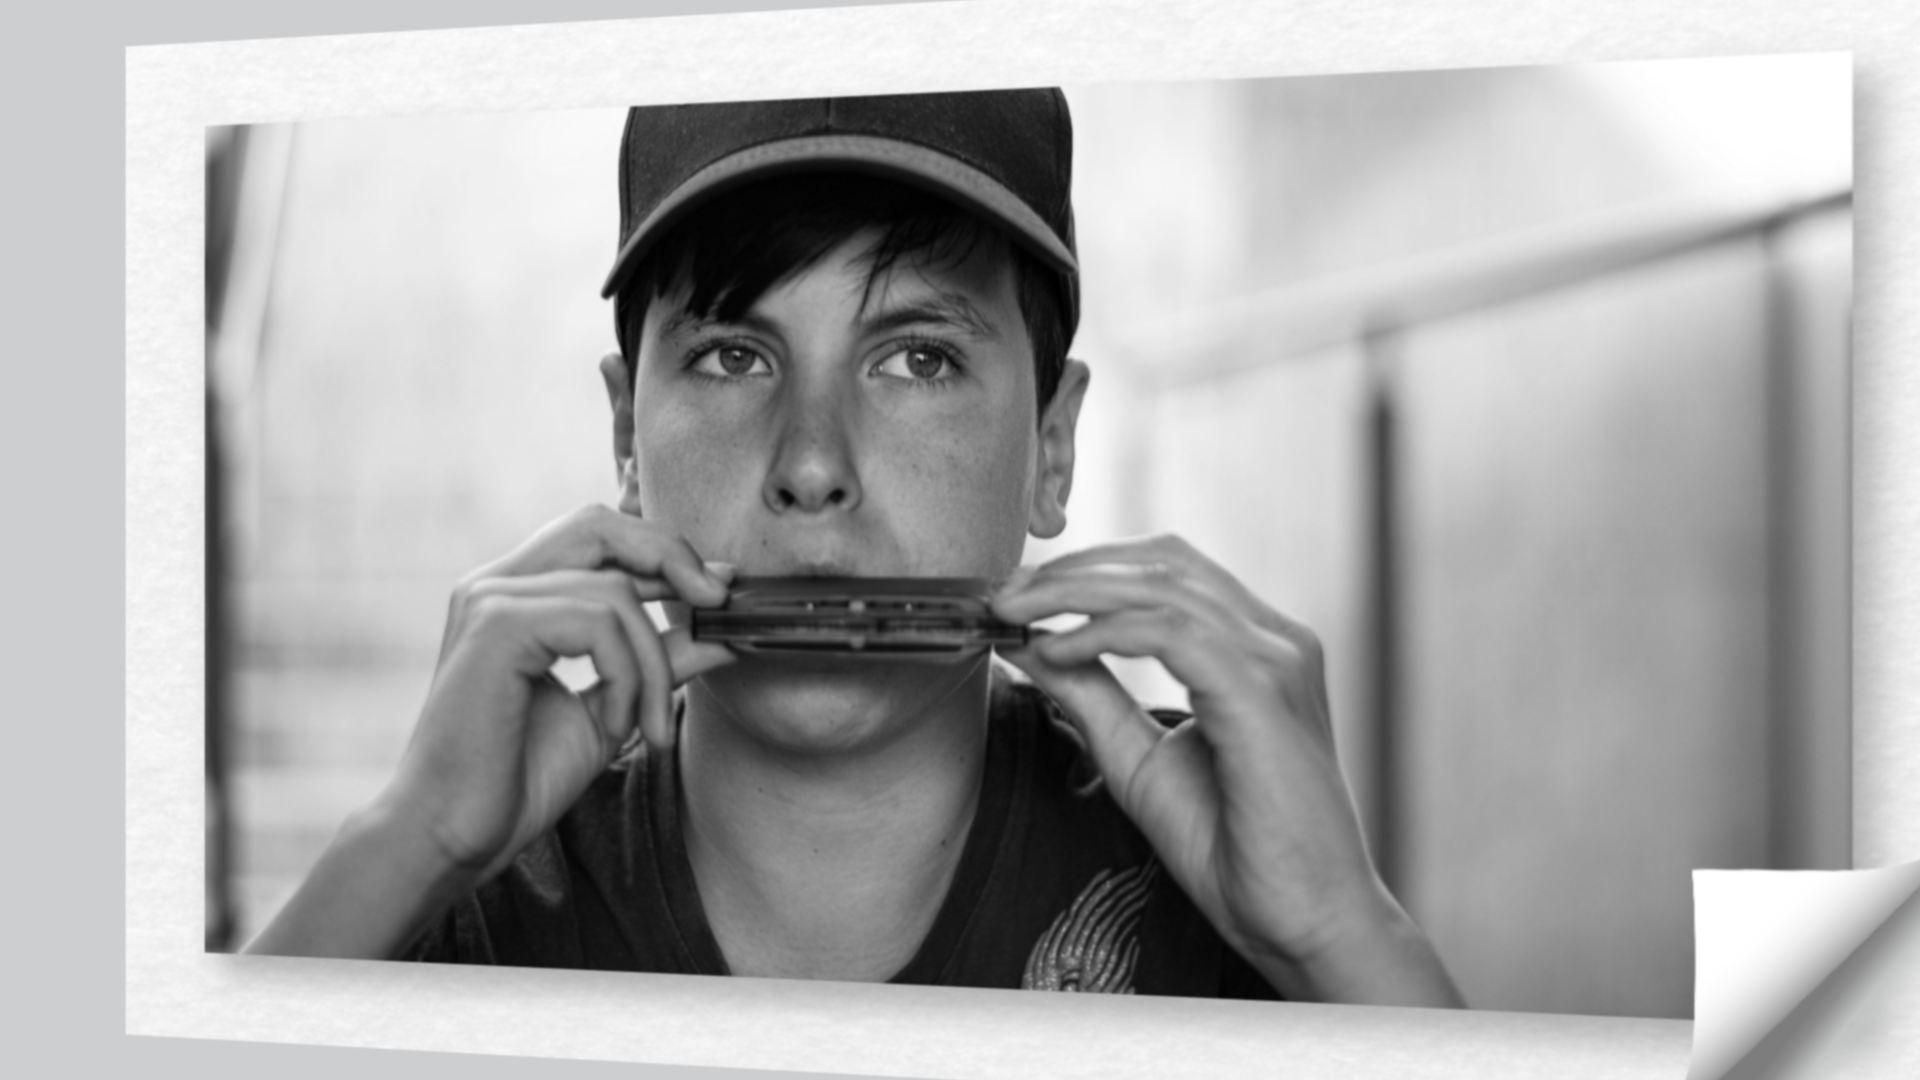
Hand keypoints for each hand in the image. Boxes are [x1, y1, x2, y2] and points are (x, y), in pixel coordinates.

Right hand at [385, 503, 736, 885]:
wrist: (455, 836)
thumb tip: (724, 631)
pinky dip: (626, 674)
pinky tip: (613, 723)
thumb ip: (659, 663)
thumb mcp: (613, 708)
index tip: (721, 590)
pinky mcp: (495, 625)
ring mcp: (490, 599)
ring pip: (614, 592)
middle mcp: (497, 584)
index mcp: (517, 596)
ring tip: (647, 725)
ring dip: (651, 664)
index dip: (665, 553)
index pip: (597, 536)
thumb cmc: (520, 779)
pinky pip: (598, 622)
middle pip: (599, 525)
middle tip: (717, 604)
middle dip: (671, 555)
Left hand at [992, 535, 1462, 1005]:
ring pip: (1162, 585)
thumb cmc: (1237, 849)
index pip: (1168, 568)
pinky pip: (1172, 632)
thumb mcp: (1139, 758)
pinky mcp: (1262, 693)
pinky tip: (1059, 650)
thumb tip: (1027, 644)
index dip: (1087, 567)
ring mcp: (1276, 660)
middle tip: (1003, 594)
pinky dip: (1103, 631)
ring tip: (1016, 614)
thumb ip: (1090, 695)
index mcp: (1256, 648)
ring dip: (1074, 591)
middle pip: (1162, 560)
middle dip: (1070, 569)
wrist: (1304, 920)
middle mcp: (1274, 640)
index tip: (1017, 595)